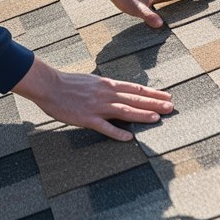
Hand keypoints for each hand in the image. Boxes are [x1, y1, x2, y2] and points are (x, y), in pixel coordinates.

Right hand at [12, 57, 172, 140]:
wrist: (49, 86)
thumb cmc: (68, 83)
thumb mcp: (91, 81)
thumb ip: (106, 87)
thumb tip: (119, 91)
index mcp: (107, 84)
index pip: (135, 89)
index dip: (152, 94)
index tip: (167, 96)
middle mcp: (106, 94)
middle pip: (134, 99)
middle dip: (154, 103)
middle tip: (171, 107)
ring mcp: (97, 107)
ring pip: (124, 111)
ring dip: (141, 115)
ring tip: (157, 118)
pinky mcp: (87, 119)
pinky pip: (104, 127)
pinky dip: (117, 133)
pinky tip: (129, 138)